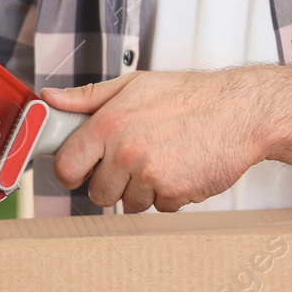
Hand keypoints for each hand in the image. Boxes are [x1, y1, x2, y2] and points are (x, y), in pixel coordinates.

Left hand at [42, 69, 271, 212]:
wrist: (241, 112)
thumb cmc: (188, 96)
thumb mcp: (133, 85)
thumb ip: (87, 98)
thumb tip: (49, 99)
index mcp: (108, 125)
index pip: (66, 167)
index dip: (73, 171)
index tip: (84, 168)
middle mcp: (125, 152)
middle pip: (97, 194)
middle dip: (112, 183)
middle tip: (134, 160)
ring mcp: (149, 176)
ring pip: (128, 203)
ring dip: (143, 189)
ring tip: (163, 159)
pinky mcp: (173, 194)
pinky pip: (159, 207)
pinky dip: (169, 194)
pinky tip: (181, 168)